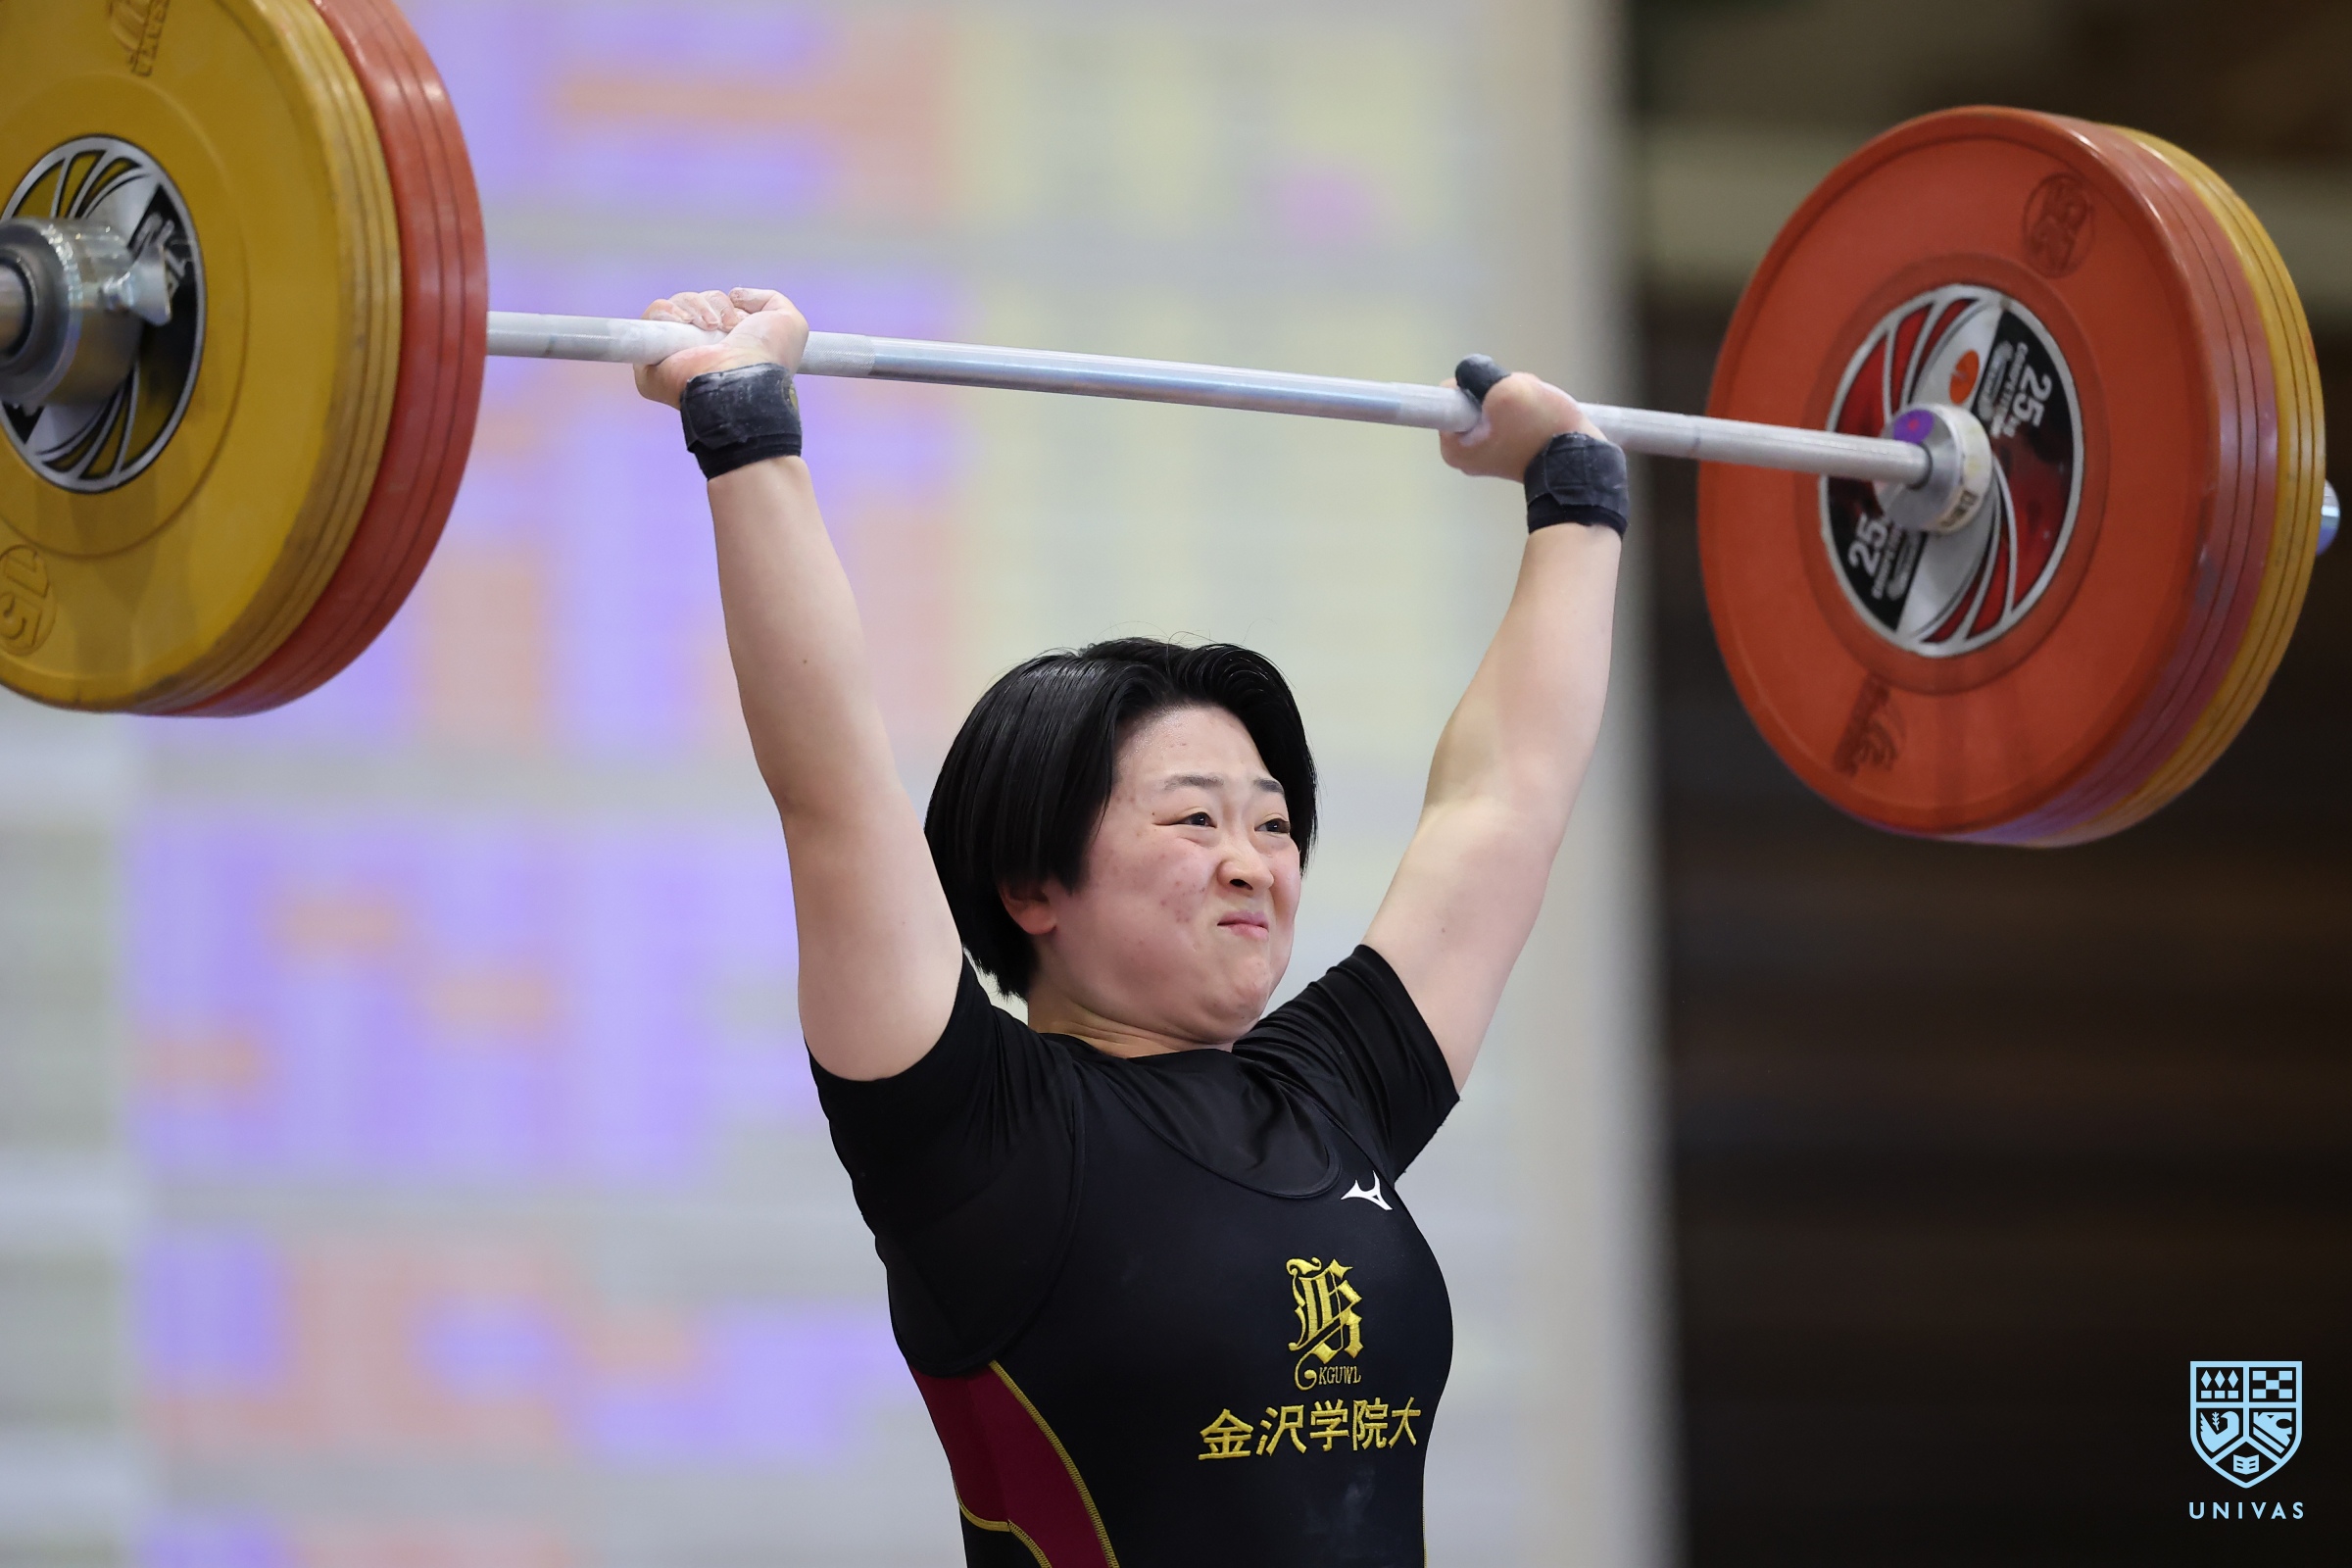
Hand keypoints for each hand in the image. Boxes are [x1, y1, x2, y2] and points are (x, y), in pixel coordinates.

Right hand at [633, 288, 810, 408]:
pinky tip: (686, 323)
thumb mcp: (789, 321)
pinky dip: (667, 311)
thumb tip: (735, 295)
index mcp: (728, 347)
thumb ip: (769, 299)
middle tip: (727, 326)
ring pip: (674, 306)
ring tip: (711, 327)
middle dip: (713, 305)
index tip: (739, 320)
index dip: (725, 306)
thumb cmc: (768, 357)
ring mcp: (674, 354)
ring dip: (695, 307)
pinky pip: (650, 317)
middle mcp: (700, 351)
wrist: (742, 378)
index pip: (715, 310)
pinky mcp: (650, 360)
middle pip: (695, 303)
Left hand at [1439, 371, 1603, 479]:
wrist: (1580, 463)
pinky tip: (1541, 417)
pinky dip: (1525, 413)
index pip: (1453, 395)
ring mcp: (1489, 456)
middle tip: (1524, 402)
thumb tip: (1468, 371)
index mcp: (1453, 448)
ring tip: (1537, 410)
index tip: (1501, 393)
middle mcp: (1465, 456)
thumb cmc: (1541, 430)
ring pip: (1496, 407)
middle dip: (1501, 393)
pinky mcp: (1512, 454)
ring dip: (1517, 400)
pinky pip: (1511, 420)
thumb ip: (1479, 374)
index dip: (1479, 383)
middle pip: (1476, 401)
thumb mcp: (1506, 390)